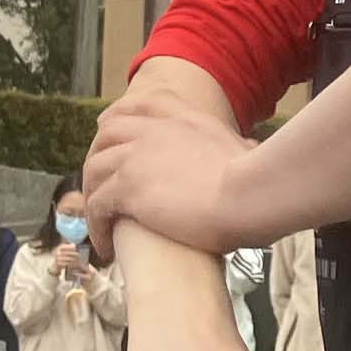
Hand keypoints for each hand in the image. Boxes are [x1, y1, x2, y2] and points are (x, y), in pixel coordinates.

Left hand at [78, 91, 263, 254]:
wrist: (249, 194)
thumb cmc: (258, 181)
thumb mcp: (247, 149)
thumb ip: (240, 146)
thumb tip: (251, 147)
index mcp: (186, 120)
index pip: (143, 105)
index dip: (120, 115)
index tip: (107, 126)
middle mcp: (156, 132)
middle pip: (109, 133)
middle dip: (97, 154)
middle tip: (97, 183)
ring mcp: (138, 157)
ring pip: (95, 169)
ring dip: (92, 194)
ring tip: (99, 221)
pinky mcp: (128, 187)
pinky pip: (97, 205)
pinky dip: (96, 225)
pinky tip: (104, 244)